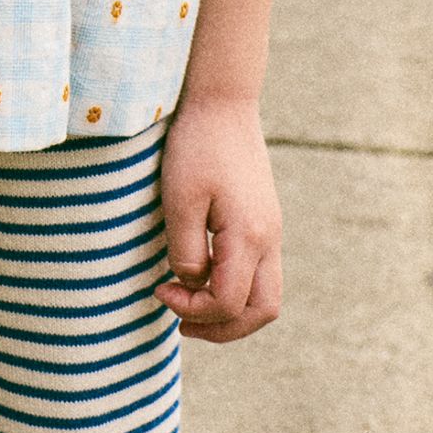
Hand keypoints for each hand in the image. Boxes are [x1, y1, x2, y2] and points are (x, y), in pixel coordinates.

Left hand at [155, 91, 281, 342]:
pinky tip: (202, 277)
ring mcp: (272, 232)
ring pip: (267, 296)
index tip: (160, 290)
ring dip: (231, 312)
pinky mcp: (266, 224)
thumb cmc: (195, 147)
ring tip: (191, 305)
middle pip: (262, 311)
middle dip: (222, 328)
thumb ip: (185, 250)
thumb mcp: (179, 200)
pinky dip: (235, 290)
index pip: (229, 302)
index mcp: (249, 235)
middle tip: (180, 321)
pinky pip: (261, 274)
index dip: (193, 310)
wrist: (224, 104)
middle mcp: (269, 239)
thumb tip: (192, 283)